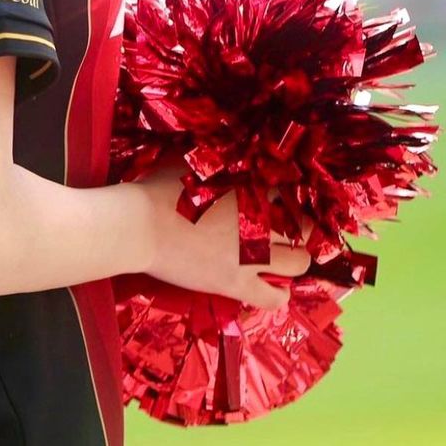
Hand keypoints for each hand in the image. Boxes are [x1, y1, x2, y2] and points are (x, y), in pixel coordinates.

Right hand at [137, 163, 312, 311]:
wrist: (140, 225)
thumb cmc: (161, 187)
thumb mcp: (191, 161)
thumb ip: (217, 159)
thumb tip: (226, 148)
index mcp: (252, 188)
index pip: (292, 193)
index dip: (293, 198)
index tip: (286, 201)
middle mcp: (261, 222)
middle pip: (305, 229)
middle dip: (302, 229)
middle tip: (290, 230)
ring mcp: (253, 256)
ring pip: (299, 264)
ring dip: (295, 260)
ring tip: (283, 257)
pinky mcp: (238, 284)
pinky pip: (274, 297)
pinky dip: (279, 294)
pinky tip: (273, 287)